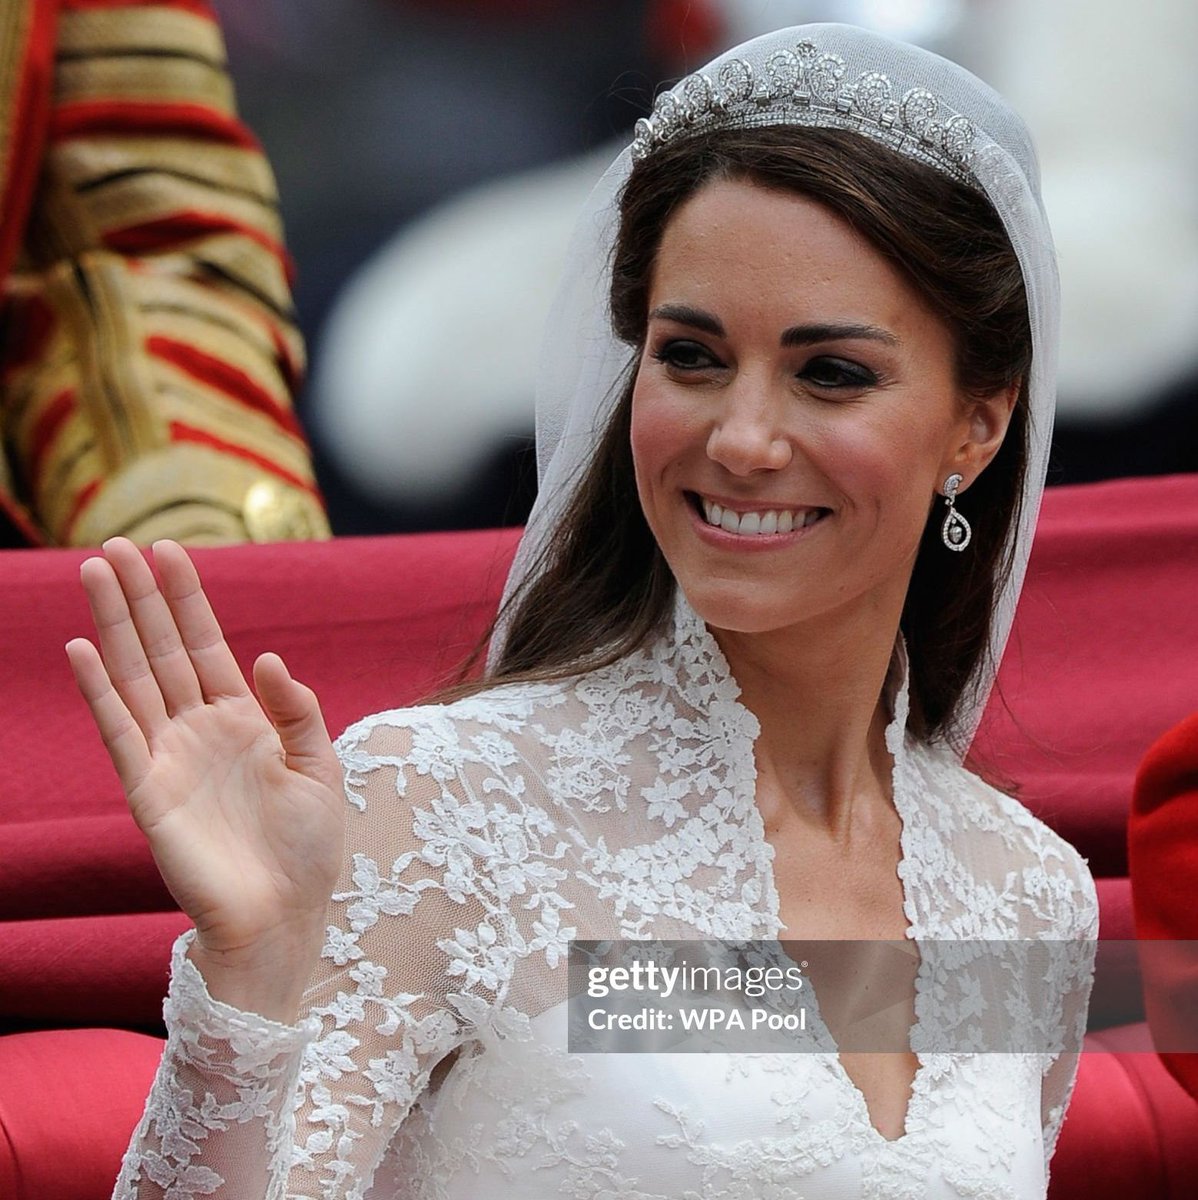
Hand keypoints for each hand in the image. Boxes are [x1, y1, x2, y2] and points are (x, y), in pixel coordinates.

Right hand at [66, 538, 344, 1018]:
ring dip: (114, 625)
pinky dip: (99, 689)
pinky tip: (83, 646)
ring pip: (135, 676)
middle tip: (117, 544)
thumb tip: (264, 657)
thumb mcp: (321, 768)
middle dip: (142, 598)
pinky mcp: (148, 790)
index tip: (170, 551)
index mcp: (245, 721)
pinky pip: (118, 729)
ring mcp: (171, 756)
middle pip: (164, 649)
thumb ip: (296, 711)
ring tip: (96, 573)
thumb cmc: (308, 849)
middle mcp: (202, 730)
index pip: (208, 646)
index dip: (188, 600)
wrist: (284, 917)